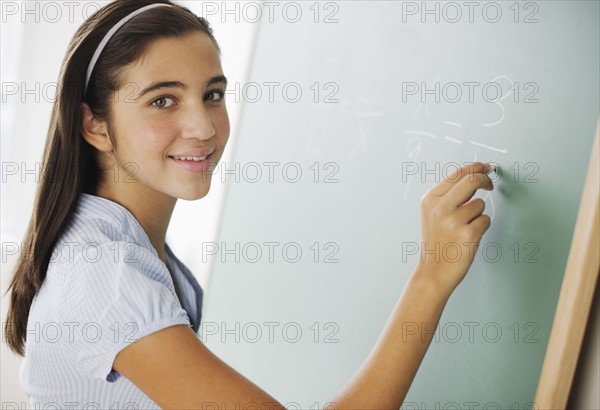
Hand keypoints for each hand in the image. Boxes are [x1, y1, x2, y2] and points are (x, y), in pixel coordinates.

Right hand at [416, 162, 493, 294]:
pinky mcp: (468, 234)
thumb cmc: (437, 242)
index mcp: (430, 200)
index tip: (486, 168)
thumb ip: (448, 195)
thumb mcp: (432, 214)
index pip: (457, 174)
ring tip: (464, 227)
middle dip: (485, 180)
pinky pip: (485, 220)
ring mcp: (454, 221)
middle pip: (471, 180)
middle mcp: (440, 208)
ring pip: (480, 204)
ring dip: (478, 214)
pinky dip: (481, 227)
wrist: (433, 271)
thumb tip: (474, 175)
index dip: (475, 168)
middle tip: (490, 185)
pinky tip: (468, 237)